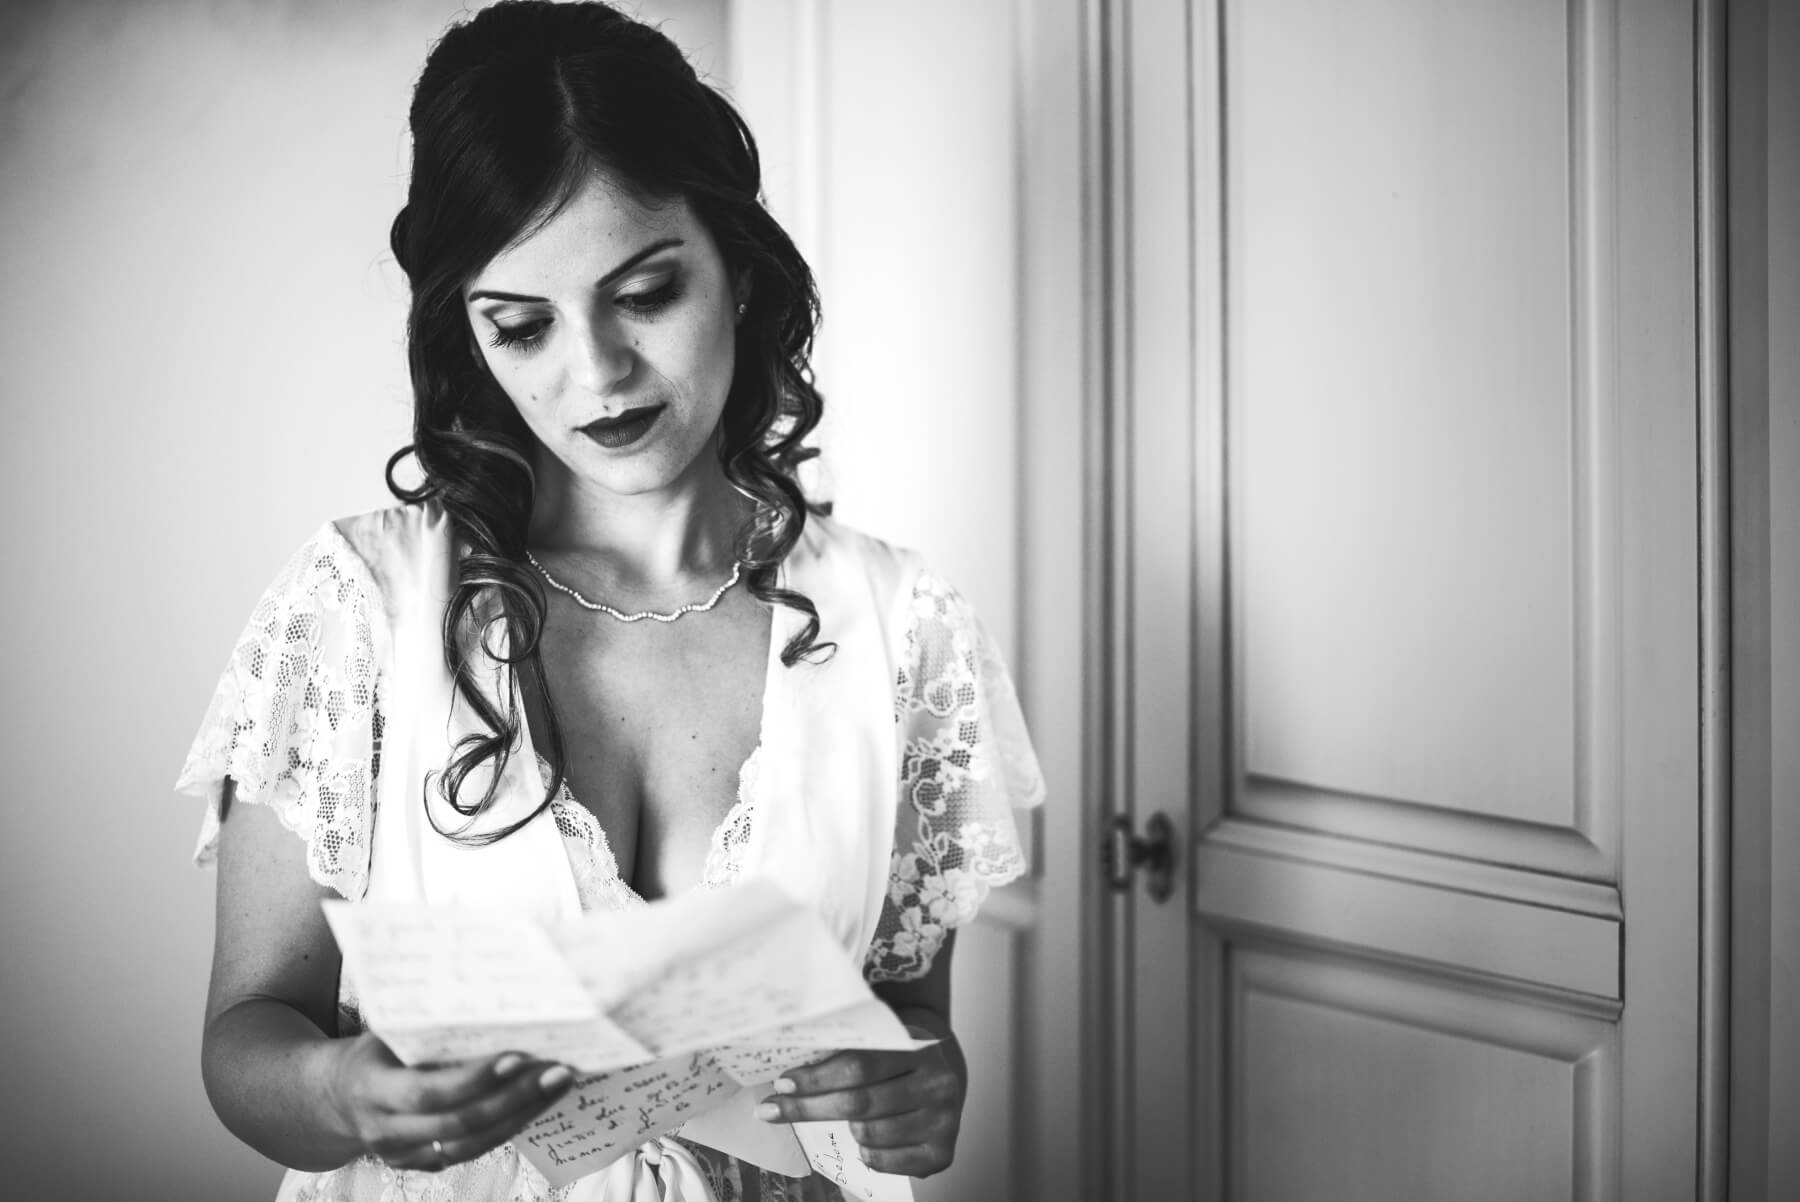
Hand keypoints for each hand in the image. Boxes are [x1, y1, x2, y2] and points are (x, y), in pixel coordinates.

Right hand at [324, 1033, 575, 1170]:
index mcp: (373, 1090)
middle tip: (557, 1071)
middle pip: (460, 1124)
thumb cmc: (375, 1052)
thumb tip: (494, 1002)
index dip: (474, 1079)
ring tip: (558, 1085)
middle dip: (514, 1098)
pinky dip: (509, 1125)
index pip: (429, 1093)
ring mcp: (405, 1155)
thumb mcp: (389, 1033)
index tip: (517, 1056)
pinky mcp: (425, 1164)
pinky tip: (537, 1102)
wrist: (337, 1096)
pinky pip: (473, 1151)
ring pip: (473, 1145)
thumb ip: (428, 1028)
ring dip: (522, 1115)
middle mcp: (386, 1131)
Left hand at [754, 1018, 967, 1177]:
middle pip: (859, 1103)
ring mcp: (944, 1120)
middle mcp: (939, 1083)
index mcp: (921, 1048)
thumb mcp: (882, 1044)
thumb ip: (846, 1053)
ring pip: (868, 1134)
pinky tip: (868, 1140)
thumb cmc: (899, 1063)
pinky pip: (882, 1161)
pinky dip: (866, 1153)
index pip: (859, 1065)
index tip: (783, 1084)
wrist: (943, 1081)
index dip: (816, 1078)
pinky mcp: (941, 1154)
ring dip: (847, 1129)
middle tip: (775, 1109)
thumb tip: (788, 1076)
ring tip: (850, 1119)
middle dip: (810, 1108)